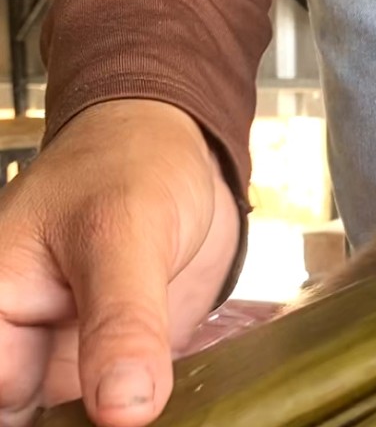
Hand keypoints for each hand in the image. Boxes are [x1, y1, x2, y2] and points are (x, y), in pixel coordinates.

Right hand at [0, 99, 240, 426]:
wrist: (183, 150)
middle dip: (80, 423)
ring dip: (121, 416)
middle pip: (28, 416)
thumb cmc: (131, 166)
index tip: (108, 415)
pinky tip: (183, 406)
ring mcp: (71, 354)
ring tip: (158, 407)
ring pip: (80, 419)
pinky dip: (151, 410)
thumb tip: (123, 410)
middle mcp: (21, 339)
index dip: (38, 416)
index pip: (0, 393)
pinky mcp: (121, 361)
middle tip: (137, 412)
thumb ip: (122, 322)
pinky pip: (127, 405)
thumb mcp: (124, 235)